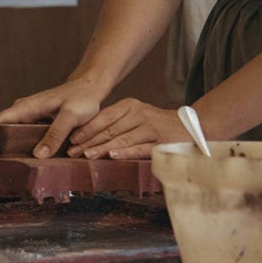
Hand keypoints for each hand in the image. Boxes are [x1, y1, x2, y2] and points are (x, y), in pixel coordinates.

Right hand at [0, 80, 105, 157]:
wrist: (91, 88)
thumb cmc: (81, 98)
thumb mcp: (70, 116)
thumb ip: (55, 134)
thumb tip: (38, 155)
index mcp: (25, 108)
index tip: (3, 157)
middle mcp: (24, 113)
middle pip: (6, 135)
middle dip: (10, 151)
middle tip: (21, 167)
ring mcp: (31, 119)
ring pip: (19, 138)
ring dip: (22, 151)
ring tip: (31, 167)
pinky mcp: (40, 125)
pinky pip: (30, 139)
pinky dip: (34, 148)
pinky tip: (42, 160)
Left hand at [66, 100, 186, 159]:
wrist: (190, 128)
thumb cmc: (155, 125)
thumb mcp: (136, 116)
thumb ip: (116, 123)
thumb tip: (86, 137)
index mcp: (131, 106)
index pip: (104, 117)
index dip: (87, 128)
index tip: (71, 139)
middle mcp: (140, 114)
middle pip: (110, 129)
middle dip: (89, 141)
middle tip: (72, 152)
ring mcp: (151, 127)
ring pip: (122, 139)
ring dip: (102, 148)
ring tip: (86, 156)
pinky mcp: (161, 142)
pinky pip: (140, 148)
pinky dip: (125, 152)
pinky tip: (112, 156)